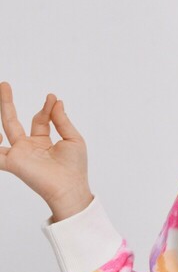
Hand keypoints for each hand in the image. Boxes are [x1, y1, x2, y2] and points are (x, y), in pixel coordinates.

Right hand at [0, 81, 91, 213]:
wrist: (71, 187)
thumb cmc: (74, 168)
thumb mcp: (73, 139)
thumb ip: (62, 120)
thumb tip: (56, 101)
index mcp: (42, 142)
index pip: (39, 119)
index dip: (46, 108)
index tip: (52, 98)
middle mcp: (28, 147)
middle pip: (13, 120)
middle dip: (7, 102)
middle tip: (4, 84)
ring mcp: (19, 154)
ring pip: (4, 130)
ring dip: (1, 113)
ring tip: (0, 94)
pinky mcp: (13, 162)